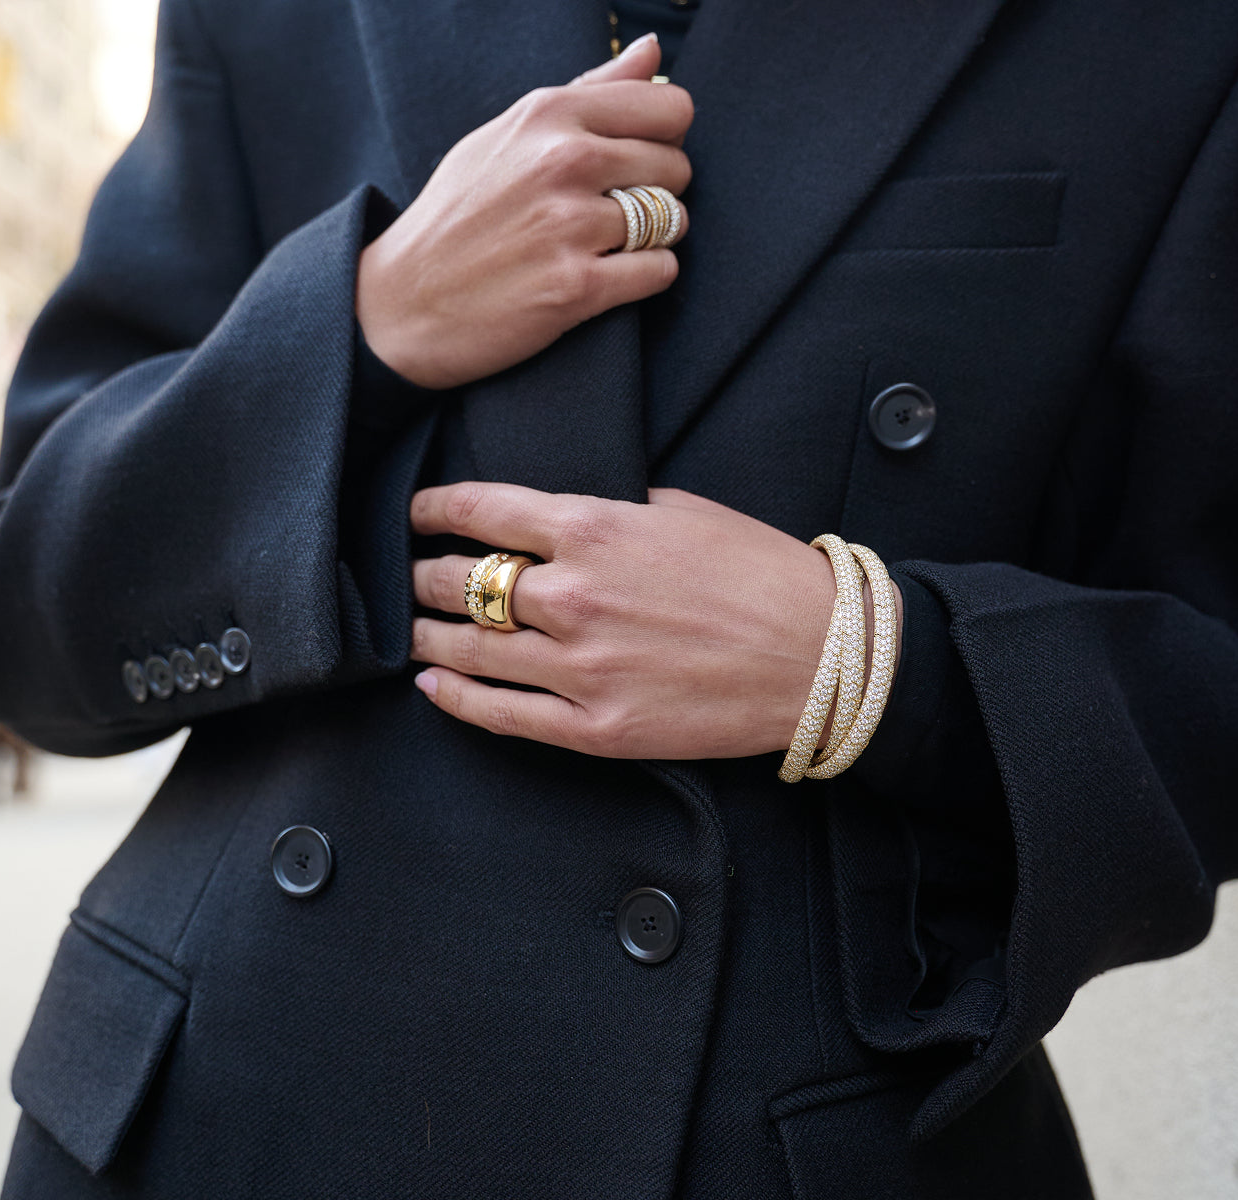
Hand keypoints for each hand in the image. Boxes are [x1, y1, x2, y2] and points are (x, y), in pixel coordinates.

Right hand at [357, 33, 692, 389]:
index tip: (636, 159)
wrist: (401, 304)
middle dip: (659, 191)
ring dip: (653, 238)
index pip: (669, 106)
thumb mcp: (507, 134)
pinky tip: (607, 278)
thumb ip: (588, 91)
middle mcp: (563, 161)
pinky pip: (661, 271)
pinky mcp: (576, 287)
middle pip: (677, 165)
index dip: (664, 137)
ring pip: (673, 220)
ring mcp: (570, 225)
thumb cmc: (457, 217)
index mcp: (548, 114)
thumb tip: (653, 52)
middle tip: (613, 212)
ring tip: (606, 246)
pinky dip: (646, 278)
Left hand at [408, 482, 902, 760]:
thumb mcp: (681, 509)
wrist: (822, 655)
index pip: (481, 510)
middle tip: (416, 573)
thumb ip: (608, 511)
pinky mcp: (596, 728)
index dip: (434, 509)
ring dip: (429, 633)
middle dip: (427, 574)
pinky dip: (455, 698)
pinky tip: (434, 684)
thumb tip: (557, 521)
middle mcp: (574, 596)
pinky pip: (501, 715)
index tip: (419, 512)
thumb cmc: (760, 573)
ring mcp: (581, 668)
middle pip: (462, 582)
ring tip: (416, 626)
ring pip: (468, 649)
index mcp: (595, 528)